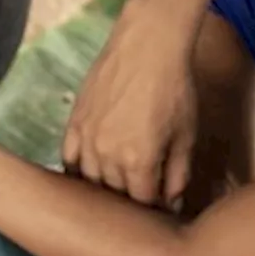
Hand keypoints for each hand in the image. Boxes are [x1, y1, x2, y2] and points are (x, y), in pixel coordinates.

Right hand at [61, 0, 197, 207]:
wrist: (147, 45)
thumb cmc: (174, 88)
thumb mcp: (186, 135)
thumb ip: (178, 174)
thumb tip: (171, 201)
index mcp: (138, 161)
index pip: (143, 203)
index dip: (155, 209)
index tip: (163, 209)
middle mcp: (107, 155)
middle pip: (115, 196)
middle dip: (131, 200)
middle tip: (143, 197)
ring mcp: (86, 138)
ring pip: (89, 182)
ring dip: (105, 188)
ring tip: (119, 188)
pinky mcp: (74, 122)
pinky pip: (68, 159)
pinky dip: (78, 171)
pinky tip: (89, 175)